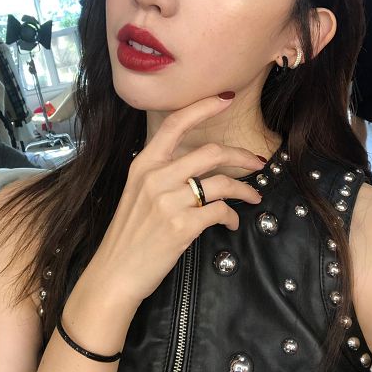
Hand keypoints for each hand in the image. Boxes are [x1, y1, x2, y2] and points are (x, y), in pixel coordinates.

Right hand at [94, 94, 264, 306]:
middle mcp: (155, 177)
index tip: (224, 98)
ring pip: (222, 183)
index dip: (202, 106)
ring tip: (254, 197)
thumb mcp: (137, 193)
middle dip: (241, 155)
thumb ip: (162, 173)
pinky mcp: (182, 226)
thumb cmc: (129, 234)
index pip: (175, 124)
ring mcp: (168, 201)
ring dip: (245, 189)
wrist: (114, 273)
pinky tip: (232, 223)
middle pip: (210, 152)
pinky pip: (220, 211)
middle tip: (256, 162)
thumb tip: (197, 165)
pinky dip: (232, 216)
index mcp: (144, 164)